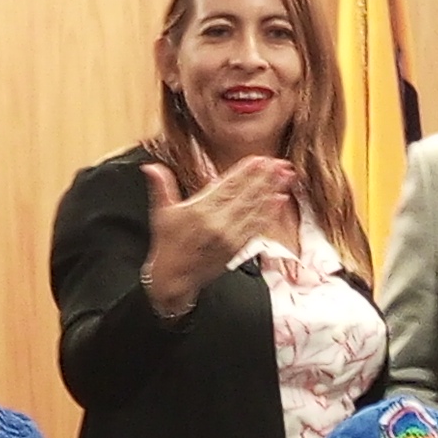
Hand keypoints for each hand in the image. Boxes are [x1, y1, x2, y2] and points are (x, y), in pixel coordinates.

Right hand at [141, 158, 295, 316]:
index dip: (245, 172)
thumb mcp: (162, 213)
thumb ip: (161, 187)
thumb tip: (150, 167)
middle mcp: (216, 222)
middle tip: (281, 163)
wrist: (174, 278)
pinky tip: (280, 201)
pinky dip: (269, 213)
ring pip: (255, 209)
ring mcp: (228, 237)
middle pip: (246, 195)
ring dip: (272, 191)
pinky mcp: (236, 249)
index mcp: (199, 210)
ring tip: (286, 177)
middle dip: (265, 178)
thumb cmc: (168, 244)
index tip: (260, 159)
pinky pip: (256, 228)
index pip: (227, 185)